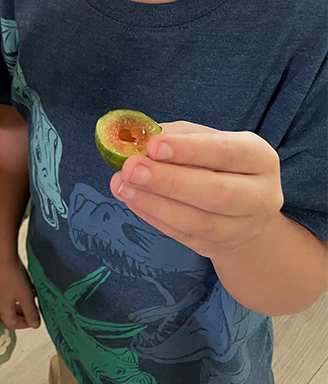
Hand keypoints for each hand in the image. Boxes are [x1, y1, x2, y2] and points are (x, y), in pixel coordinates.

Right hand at [0, 254, 40, 329]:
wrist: (0, 254)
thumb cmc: (13, 277)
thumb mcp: (26, 296)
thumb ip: (31, 311)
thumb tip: (36, 326)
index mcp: (3, 309)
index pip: (12, 323)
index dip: (24, 324)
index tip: (35, 320)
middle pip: (10, 313)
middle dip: (23, 313)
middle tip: (34, 308)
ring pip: (9, 301)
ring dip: (21, 301)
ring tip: (32, 295)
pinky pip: (8, 291)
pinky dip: (17, 292)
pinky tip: (25, 283)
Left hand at [110, 121, 283, 259]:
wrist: (239, 203)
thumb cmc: (215, 159)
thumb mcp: (202, 137)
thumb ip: (174, 136)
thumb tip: (138, 142)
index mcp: (260, 157)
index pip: (227, 152)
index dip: (190, 150)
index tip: (154, 146)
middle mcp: (261, 195)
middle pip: (217, 193)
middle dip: (169, 181)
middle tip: (131, 168)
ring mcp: (243, 228)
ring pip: (200, 222)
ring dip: (155, 203)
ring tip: (123, 185)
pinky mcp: (220, 247)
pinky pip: (184, 236)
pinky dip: (154, 217)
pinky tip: (132, 200)